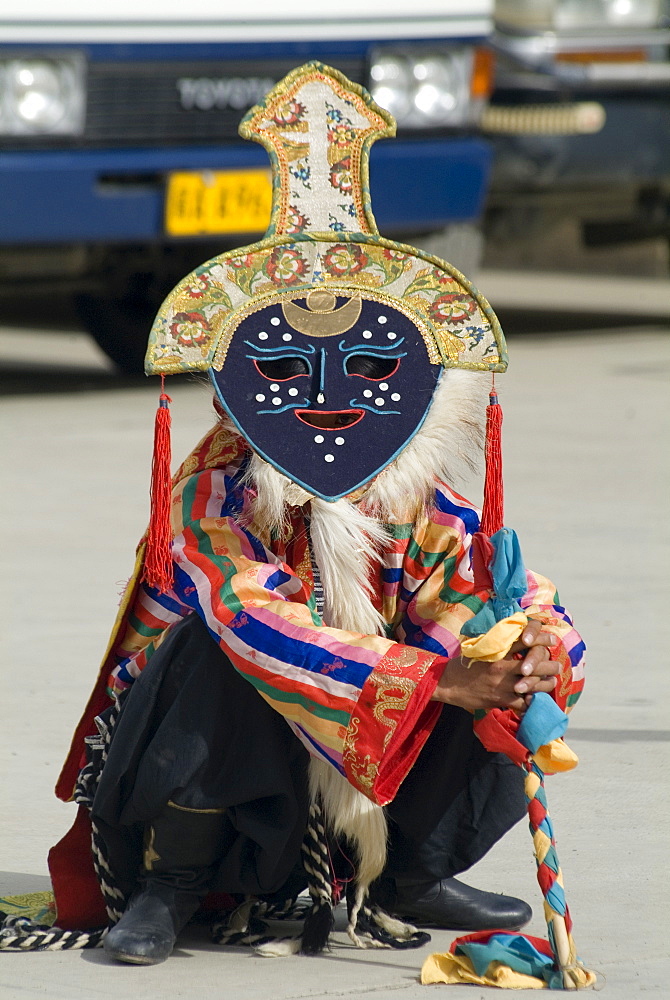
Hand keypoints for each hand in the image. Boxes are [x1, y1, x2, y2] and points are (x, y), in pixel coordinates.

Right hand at [432, 619, 558, 713]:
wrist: (448, 683)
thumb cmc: (463, 664)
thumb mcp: (480, 650)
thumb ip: (498, 647)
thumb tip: (513, 640)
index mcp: (498, 652)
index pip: (525, 642)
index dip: (541, 639)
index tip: (552, 639)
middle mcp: (503, 667)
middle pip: (535, 665)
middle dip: (549, 665)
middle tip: (557, 666)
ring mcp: (504, 685)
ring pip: (533, 685)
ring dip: (546, 684)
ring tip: (551, 682)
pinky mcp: (501, 699)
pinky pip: (523, 703)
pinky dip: (531, 703)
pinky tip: (536, 702)